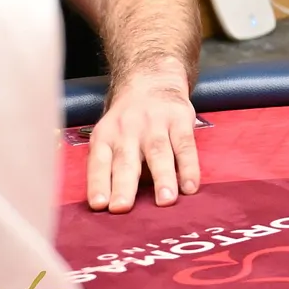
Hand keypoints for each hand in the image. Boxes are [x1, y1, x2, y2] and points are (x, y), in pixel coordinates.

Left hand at [86, 62, 199, 212]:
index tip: (99, 205)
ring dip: (162, 178)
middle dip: (125, 185)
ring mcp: (155, 124)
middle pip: (126, 160)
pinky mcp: (180, 119)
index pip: (99, 162)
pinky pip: (185, 146)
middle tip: (123, 207)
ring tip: (165, 201)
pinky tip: (190, 186)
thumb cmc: (129, 121)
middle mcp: (128, 129)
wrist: (153, 80)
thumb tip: (116, 202)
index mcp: (105, 136)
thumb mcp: (110, 135)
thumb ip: (112, 164)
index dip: (98, 183)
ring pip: (158, 153)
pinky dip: (189, 167)